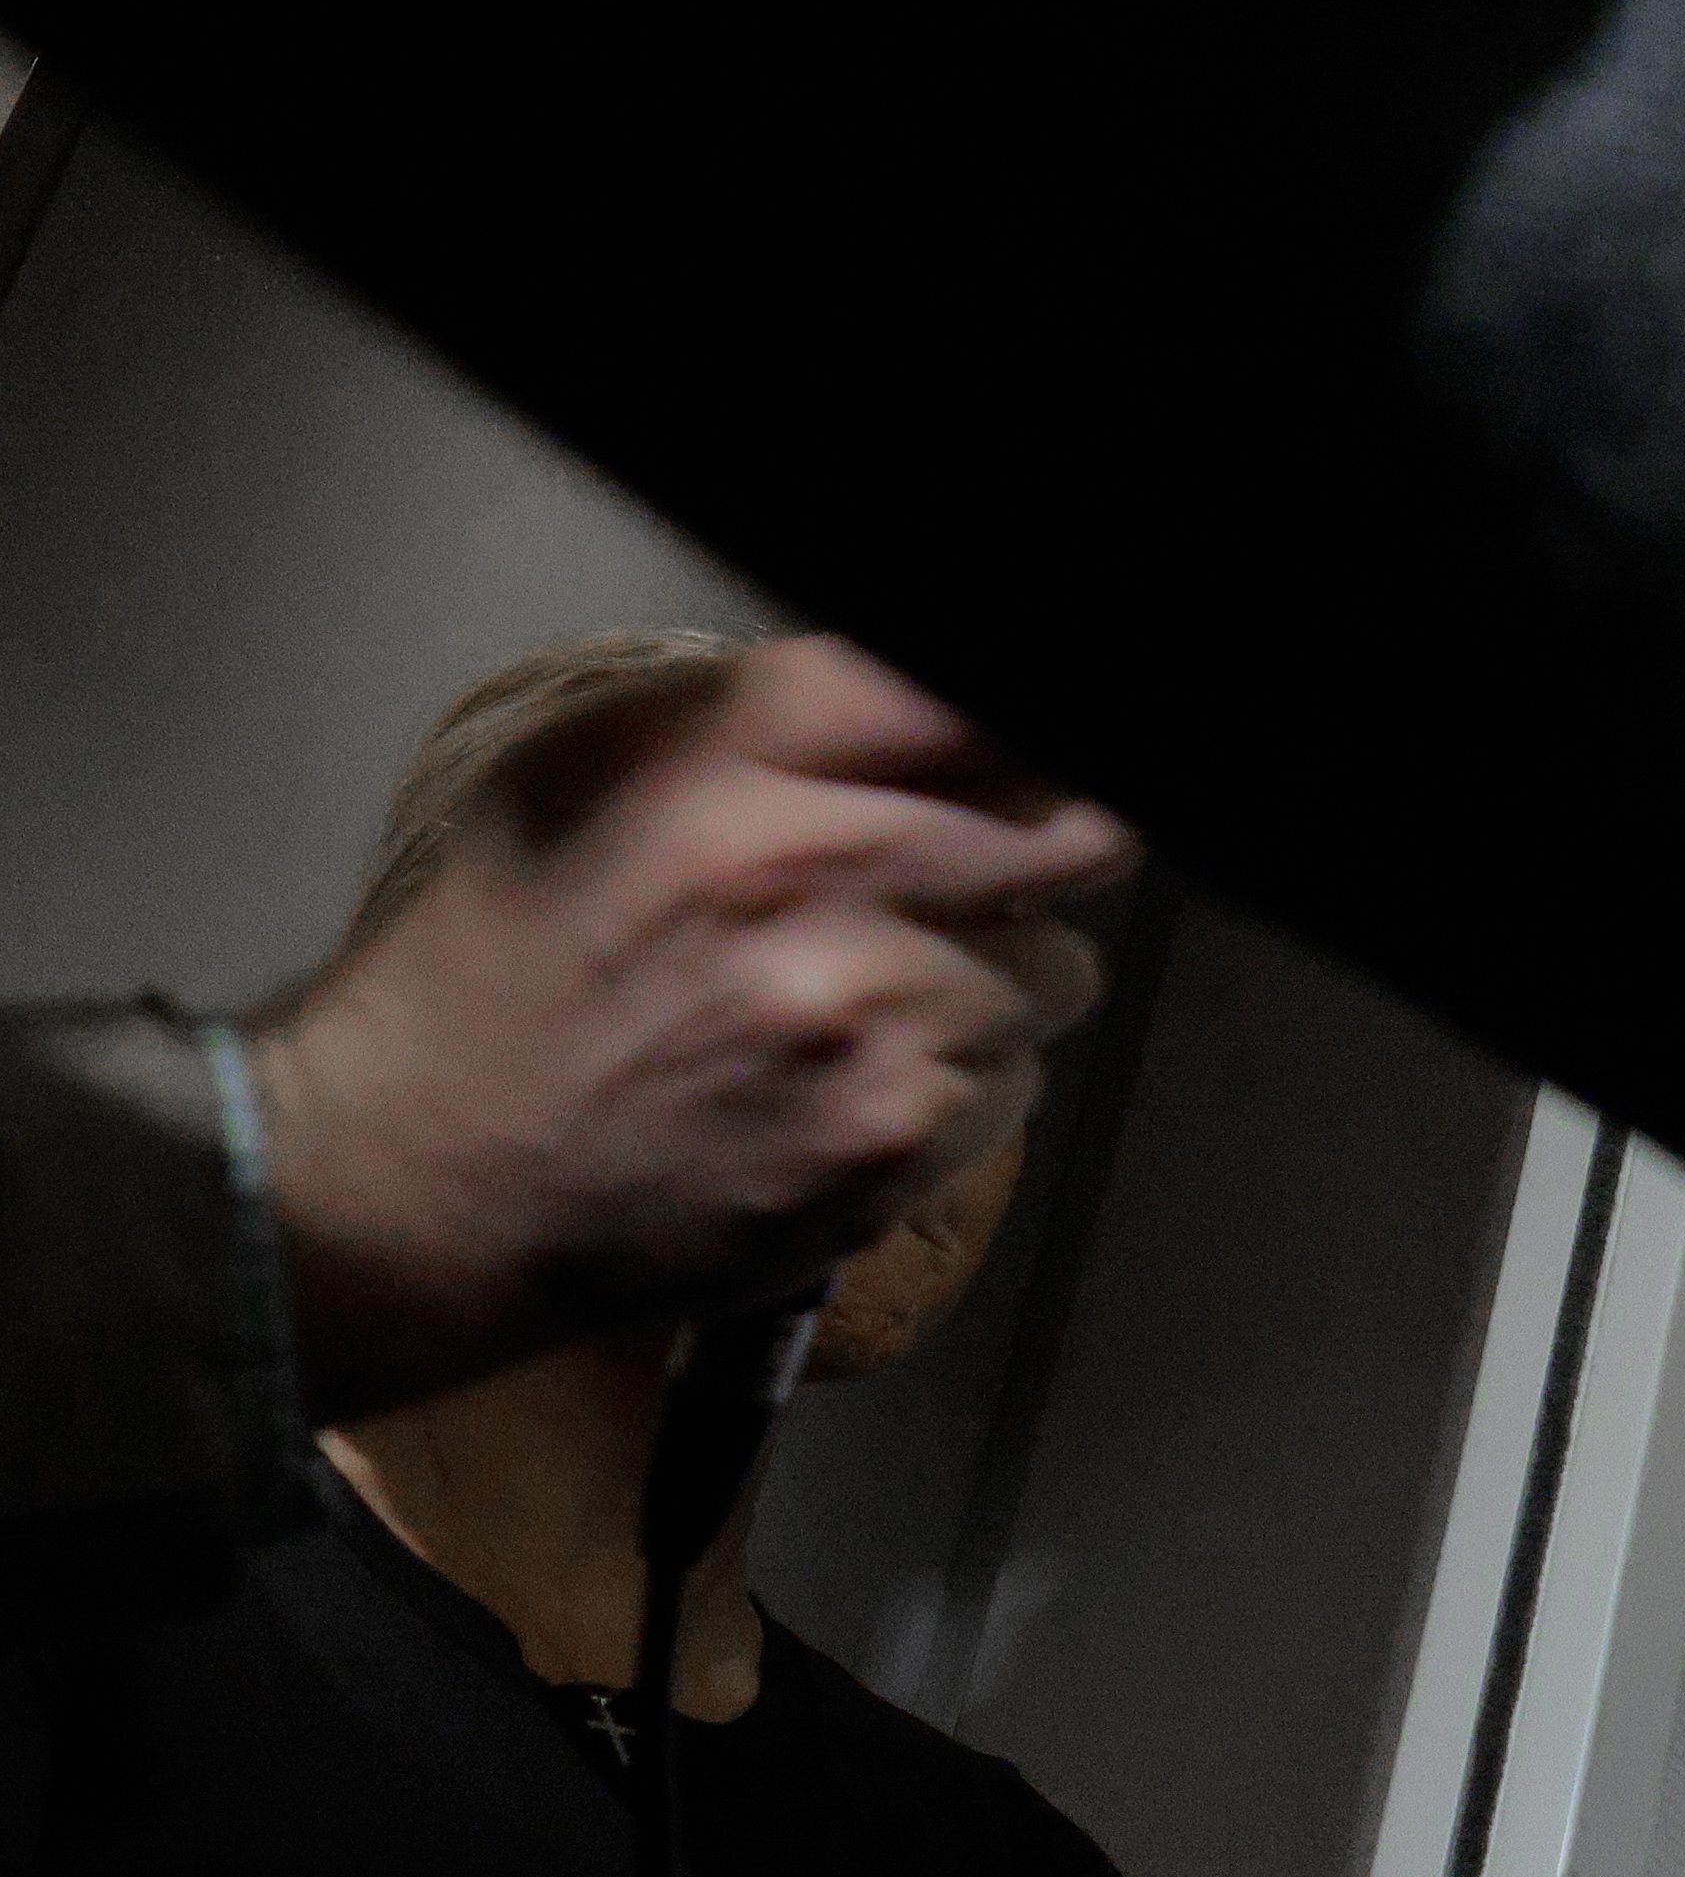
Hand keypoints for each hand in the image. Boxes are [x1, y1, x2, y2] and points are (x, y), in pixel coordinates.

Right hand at [255, 637, 1133, 1415]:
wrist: (427, 1173)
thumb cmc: (501, 960)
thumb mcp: (587, 772)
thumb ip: (767, 715)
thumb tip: (931, 707)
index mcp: (719, 769)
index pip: (956, 703)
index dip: (1006, 745)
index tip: (1016, 771)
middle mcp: (806, 880)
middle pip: (1065, 833)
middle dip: (1041, 852)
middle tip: (984, 879)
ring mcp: (861, 1023)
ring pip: (1054, 971)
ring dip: (991, 983)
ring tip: (866, 1004)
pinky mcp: (889, 1143)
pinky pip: (1013, 1084)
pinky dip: (957, 1086)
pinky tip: (848, 1088)